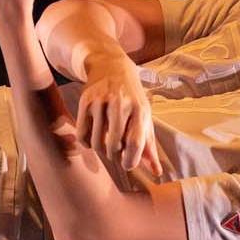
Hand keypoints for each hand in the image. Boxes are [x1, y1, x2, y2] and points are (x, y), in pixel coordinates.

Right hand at [73, 60, 169, 182]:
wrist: (111, 66)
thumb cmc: (132, 98)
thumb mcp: (144, 117)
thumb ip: (149, 146)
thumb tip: (157, 172)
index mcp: (140, 109)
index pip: (135, 143)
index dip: (131, 161)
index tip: (127, 165)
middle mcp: (120, 103)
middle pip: (115, 144)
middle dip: (115, 156)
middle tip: (116, 154)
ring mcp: (101, 101)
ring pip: (97, 141)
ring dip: (100, 150)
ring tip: (105, 146)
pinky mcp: (85, 101)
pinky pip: (82, 133)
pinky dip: (86, 143)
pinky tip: (92, 140)